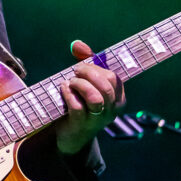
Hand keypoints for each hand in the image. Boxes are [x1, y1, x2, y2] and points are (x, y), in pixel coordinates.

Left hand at [55, 39, 124, 153]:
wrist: (71, 136)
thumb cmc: (81, 104)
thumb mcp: (87, 83)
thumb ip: (85, 62)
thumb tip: (77, 44)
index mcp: (117, 98)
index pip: (114, 78)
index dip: (97, 68)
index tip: (82, 65)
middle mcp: (111, 110)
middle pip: (106, 86)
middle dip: (88, 73)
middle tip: (75, 71)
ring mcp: (97, 119)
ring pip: (95, 97)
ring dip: (80, 84)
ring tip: (70, 82)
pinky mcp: (81, 125)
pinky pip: (77, 107)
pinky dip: (69, 94)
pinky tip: (63, 89)